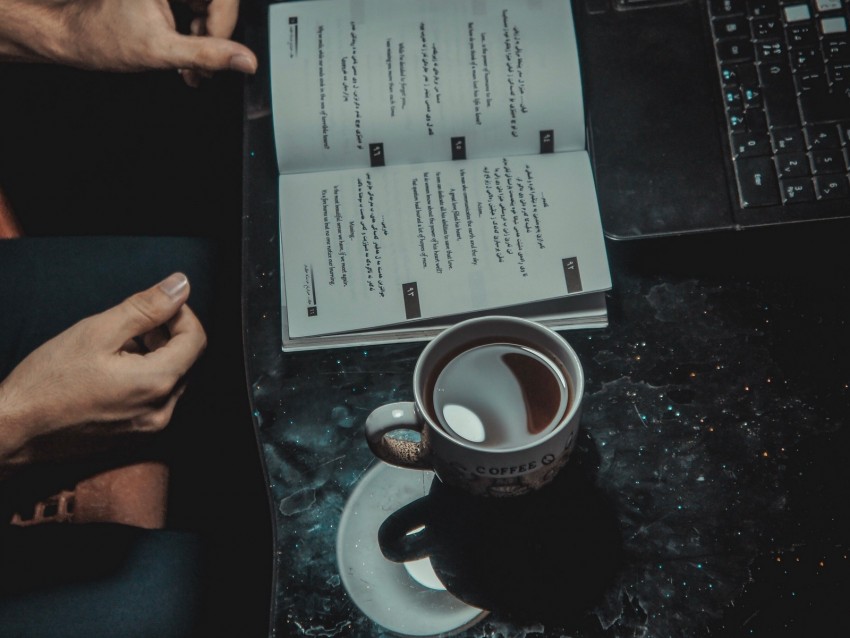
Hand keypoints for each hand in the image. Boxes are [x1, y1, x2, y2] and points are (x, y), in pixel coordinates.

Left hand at [0, 0, 256, 84]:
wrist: (77, 38)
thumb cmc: (104, 37)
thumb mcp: (162, 50)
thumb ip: (207, 54)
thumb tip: (246, 61)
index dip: (224, 26)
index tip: (220, 54)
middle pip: (218, 3)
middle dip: (216, 36)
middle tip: (205, 65)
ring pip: (211, 7)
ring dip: (209, 40)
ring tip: (193, 65)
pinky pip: (199, 9)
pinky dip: (199, 35)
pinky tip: (188, 54)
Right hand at [0, 273, 206, 467]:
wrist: (13, 430)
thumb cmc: (47, 381)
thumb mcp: (97, 331)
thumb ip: (146, 308)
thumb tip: (179, 286)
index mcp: (157, 383)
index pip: (196, 340)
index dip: (181, 315)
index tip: (158, 305)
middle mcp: (161, 411)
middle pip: (185, 360)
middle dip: (166, 335)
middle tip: (132, 324)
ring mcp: (148, 427)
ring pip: (169, 378)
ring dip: (154, 355)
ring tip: (116, 346)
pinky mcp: (134, 435)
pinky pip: (154, 398)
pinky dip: (143, 377)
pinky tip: (111, 370)